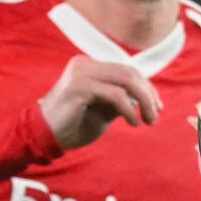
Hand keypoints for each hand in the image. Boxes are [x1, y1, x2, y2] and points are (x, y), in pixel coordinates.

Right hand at [38, 56, 162, 149]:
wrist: (43, 137)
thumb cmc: (72, 126)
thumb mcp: (102, 111)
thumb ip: (121, 101)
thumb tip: (145, 100)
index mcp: (90, 66)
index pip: (127, 71)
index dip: (147, 88)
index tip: (157, 108)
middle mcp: (85, 64)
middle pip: (129, 73)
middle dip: (148, 95)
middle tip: (155, 116)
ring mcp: (81, 73)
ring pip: (125, 80)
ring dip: (143, 101)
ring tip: (149, 120)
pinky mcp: (79, 86)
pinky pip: (114, 94)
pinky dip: (128, 108)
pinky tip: (133, 122)